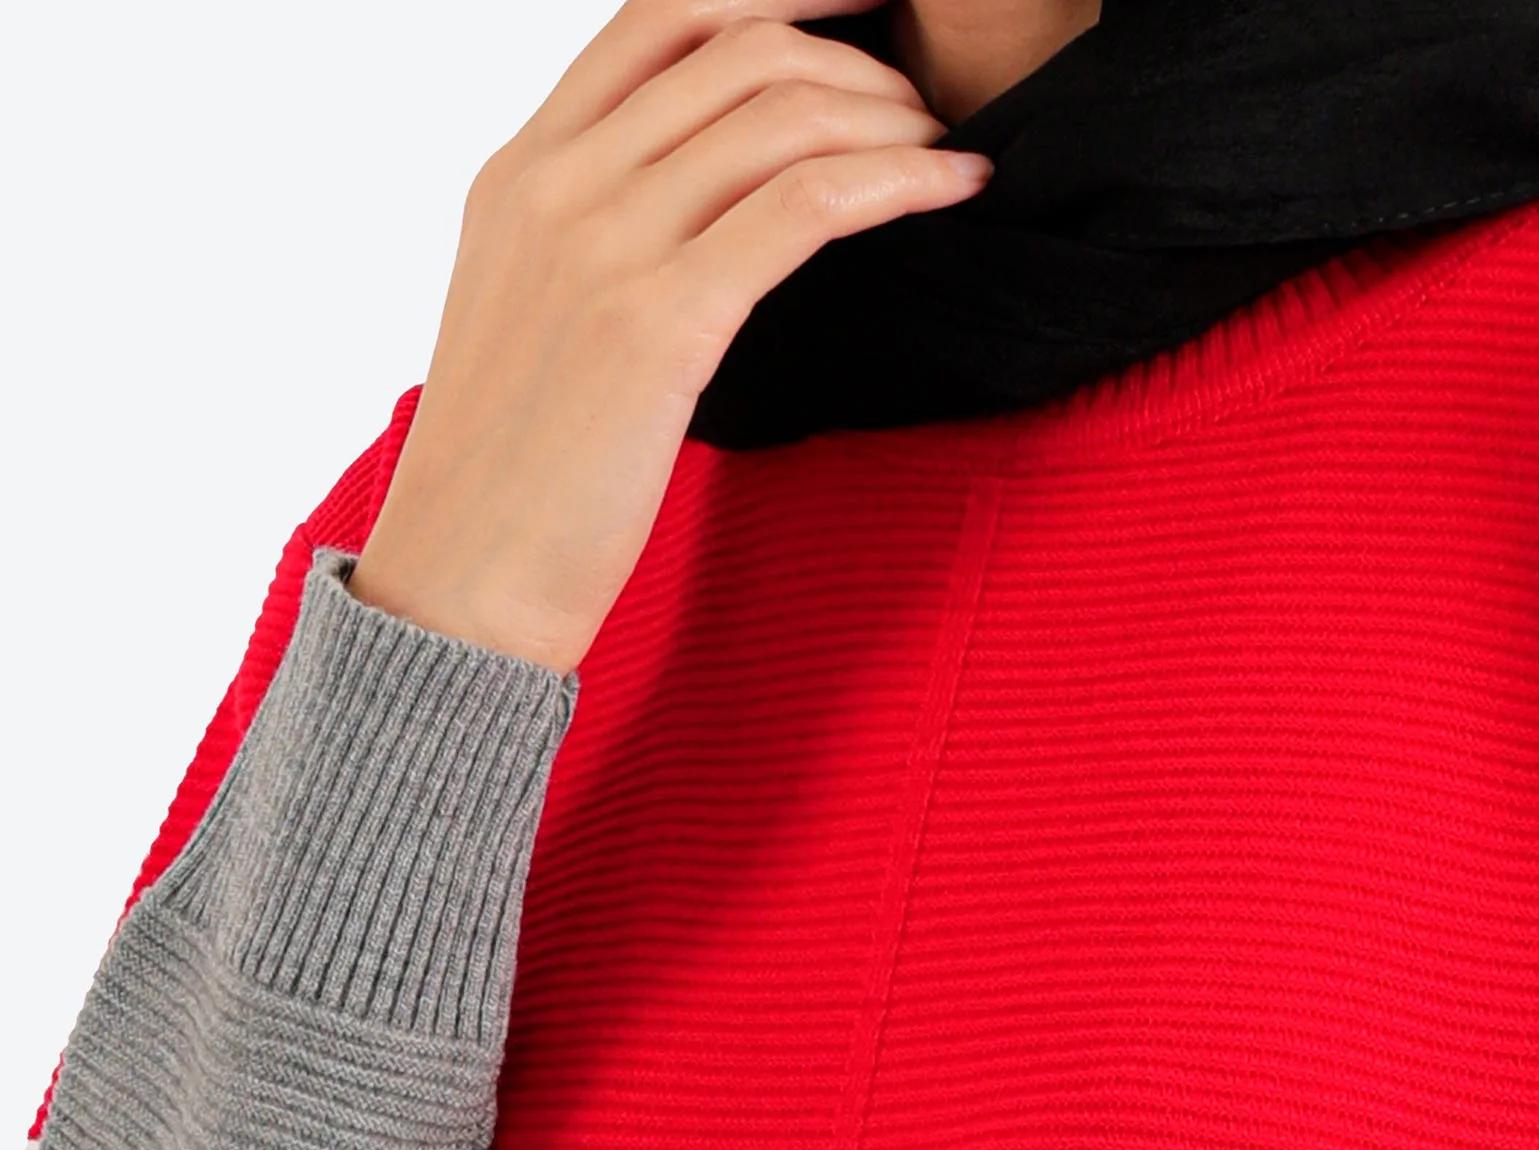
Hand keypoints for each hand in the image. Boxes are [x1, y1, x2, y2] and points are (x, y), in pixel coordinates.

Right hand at [345, 0, 989, 673]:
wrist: (461, 580)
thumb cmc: (516, 472)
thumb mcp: (533, 313)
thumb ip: (597, 234)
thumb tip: (698, 198)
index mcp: (520, 170)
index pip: (658, 14)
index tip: (861, 10)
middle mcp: (555, 183)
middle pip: (734, 46)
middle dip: (855, 58)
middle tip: (925, 101)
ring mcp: (601, 244)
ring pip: (778, 112)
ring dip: (889, 117)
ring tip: (947, 152)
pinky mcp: (659, 321)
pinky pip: (807, 204)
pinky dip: (900, 180)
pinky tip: (955, 188)